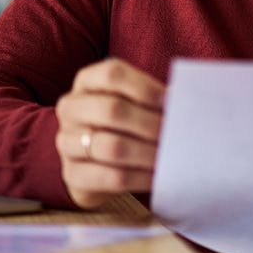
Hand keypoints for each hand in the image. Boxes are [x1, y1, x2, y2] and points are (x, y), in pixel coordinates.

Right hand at [54, 58, 165, 208]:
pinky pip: (110, 177)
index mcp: (87, 82)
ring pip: (110, 146)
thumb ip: (155, 98)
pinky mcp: (73, 175)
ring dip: (148, 152)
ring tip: (172, 156)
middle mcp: (71, 108)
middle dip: (150, 123)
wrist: (94, 161)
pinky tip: (159, 175)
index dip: (145, 87)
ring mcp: (66, 142)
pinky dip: (141, 177)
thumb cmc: (123, 123)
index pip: (112, 74)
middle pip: (111, 109)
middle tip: (176, 134)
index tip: (172, 102)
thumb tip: (186, 99)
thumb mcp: (133, 102)